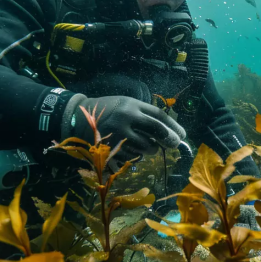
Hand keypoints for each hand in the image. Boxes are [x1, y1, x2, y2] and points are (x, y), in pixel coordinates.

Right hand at [68, 96, 185, 163]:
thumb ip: (145, 115)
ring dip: (151, 149)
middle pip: (156, 130)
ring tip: (148, 146)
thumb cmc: (108, 110)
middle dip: (168, 139)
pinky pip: (132, 157)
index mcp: (131, 105)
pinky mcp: (110, 149)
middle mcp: (126, 118)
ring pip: (145, 147)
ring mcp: (118, 135)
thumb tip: (168, 131)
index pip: (159, 116)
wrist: (78, 117)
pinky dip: (137, 156)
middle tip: (173, 144)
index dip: (173, 127)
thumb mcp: (126, 104)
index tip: (182, 135)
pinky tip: (133, 150)